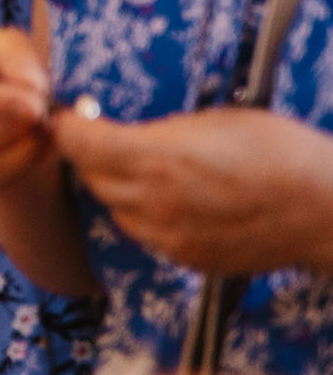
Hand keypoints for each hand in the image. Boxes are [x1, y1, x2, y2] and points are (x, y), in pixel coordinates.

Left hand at [54, 105, 332, 274]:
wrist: (327, 212)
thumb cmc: (279, 152)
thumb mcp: (214, 122)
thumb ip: (160, 131)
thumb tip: (126, 132)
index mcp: (158, 159)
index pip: (79, 144)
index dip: (67, 126)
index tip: (67, 115)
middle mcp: (154, 203)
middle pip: (90, 176)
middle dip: (88, 153)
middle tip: (99, 135)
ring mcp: (168, 237)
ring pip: (113, 207)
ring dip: (114, 185)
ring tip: (138, 165)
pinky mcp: (184, 258)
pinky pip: (143, 232)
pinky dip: (141, 213)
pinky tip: (166, 197)